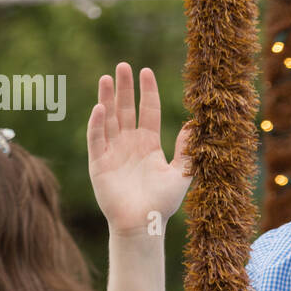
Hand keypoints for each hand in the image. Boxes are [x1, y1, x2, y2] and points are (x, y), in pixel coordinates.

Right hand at [87, 63, 193, 235]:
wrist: (143, 224)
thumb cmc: (162, 203)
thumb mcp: (180, 173)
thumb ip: (186, 149)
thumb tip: (194, 125)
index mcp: (149, 144)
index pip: (147, 111)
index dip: (147, 92)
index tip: (146, 71)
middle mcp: (129, 144)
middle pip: (125, 109)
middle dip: (124, 88)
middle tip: (123, 66)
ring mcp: (113, 152)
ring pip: (109, 119)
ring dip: (107, 98)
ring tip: (107, 78)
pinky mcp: (99, 163)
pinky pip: (97, 139)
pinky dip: (97, 124)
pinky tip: (100, 107)